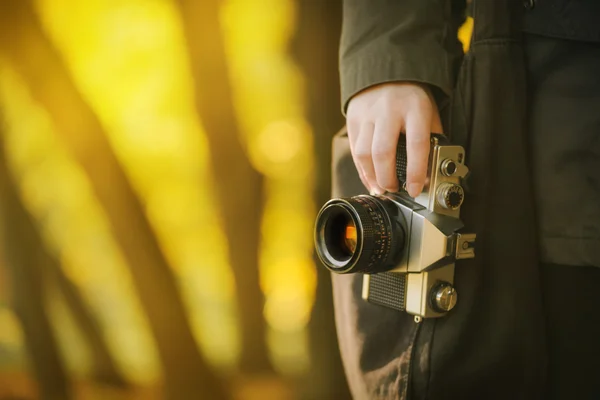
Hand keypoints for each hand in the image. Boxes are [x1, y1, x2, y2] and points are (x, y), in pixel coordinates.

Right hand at [346, 82, 442, 197]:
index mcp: (415, 108)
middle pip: (383, 152)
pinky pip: (354, 150)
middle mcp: (389, 110)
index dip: (416, 172)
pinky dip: (362, 170)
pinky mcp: (353, 118)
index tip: (415, 189)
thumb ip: (431, 140)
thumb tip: (429, 173)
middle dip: (387, 178)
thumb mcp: (429, 112)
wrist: (386, 72)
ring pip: (364, 153)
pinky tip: (369, 179)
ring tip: (381, 188)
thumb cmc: (411, 98)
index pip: (416, 145)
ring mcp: (368, 114)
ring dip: (372, 177)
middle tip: (394, 190)